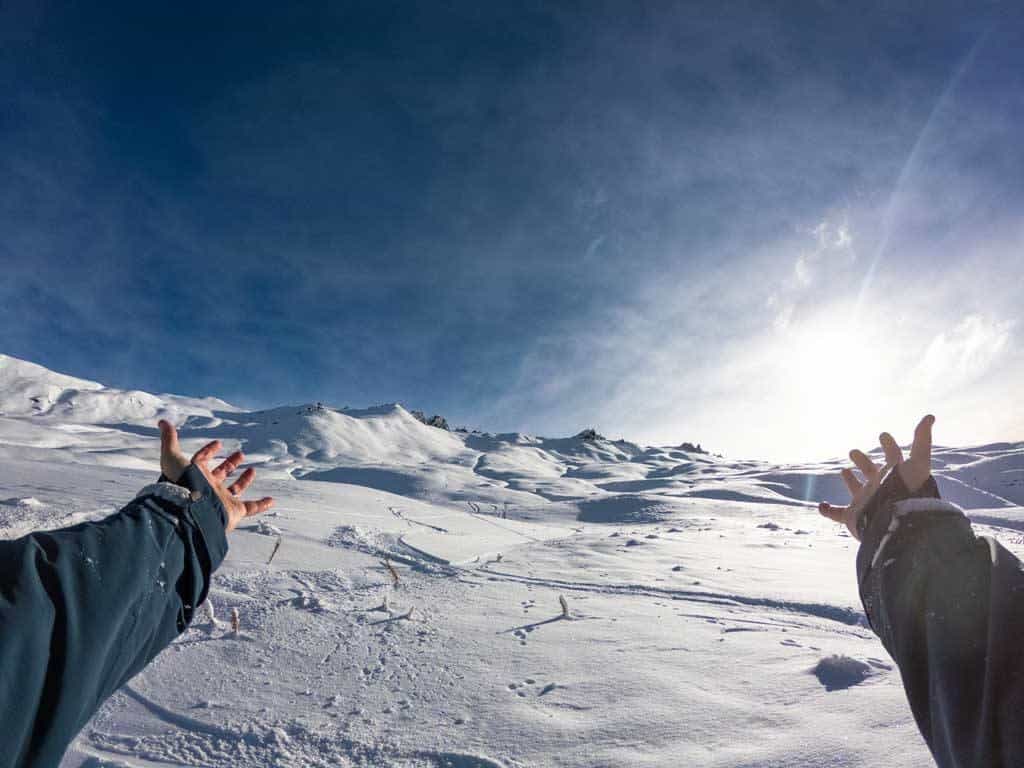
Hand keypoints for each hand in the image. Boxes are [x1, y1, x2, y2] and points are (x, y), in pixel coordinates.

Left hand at [158, 420, 273, 531]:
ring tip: (252, 470)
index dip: (209, 451)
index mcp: (195, 475)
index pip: (202, 461)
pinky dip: (262, 505)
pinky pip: (251, 508)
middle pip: (221, 474)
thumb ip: (169, 440)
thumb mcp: (172, 457)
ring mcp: (222, 500)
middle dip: (230, 464)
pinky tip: (271, 499)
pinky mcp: (234, 512)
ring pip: (235, 489)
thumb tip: (162, 422)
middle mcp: (209, 488)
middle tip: (240, 453)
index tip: (218, 443)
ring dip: (244, 480)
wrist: (190, 510)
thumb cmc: (181, 483)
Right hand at [819, 414, 934, 539]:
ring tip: (843, 471)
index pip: (893, 456)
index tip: (883, 435)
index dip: (889, 444)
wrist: (896, 521)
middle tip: (853, 452)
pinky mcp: (853, 516)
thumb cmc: (908, 491)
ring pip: (856, 489)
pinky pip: (837, 514)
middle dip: (863, 461)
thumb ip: (923, 439)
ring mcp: (866, 501)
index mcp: (894, 474)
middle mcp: (880, 487)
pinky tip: (821, 506)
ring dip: (849, 481)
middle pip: (871, 471)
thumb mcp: (918, 462)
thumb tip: (930, 416)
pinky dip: (828, 511)